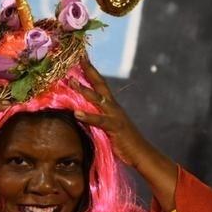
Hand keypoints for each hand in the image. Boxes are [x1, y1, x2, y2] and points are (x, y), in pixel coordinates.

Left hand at [72, 58, 176, 209]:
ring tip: (71, 81)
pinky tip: (76, 113)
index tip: (82, 57)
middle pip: (100, 84)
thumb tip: (79, 114)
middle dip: (89, 70)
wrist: (141, 153)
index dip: (91, 71)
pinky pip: (99, 120)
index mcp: (112, 106)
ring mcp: (115, 115)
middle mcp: (113, 107)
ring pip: (97, 99)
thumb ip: (96, 119)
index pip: (100, 84)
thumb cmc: (123, 142)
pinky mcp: (114, 127)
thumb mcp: (108, 128)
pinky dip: (87, 116)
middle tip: (78, 57)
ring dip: (84, 89)